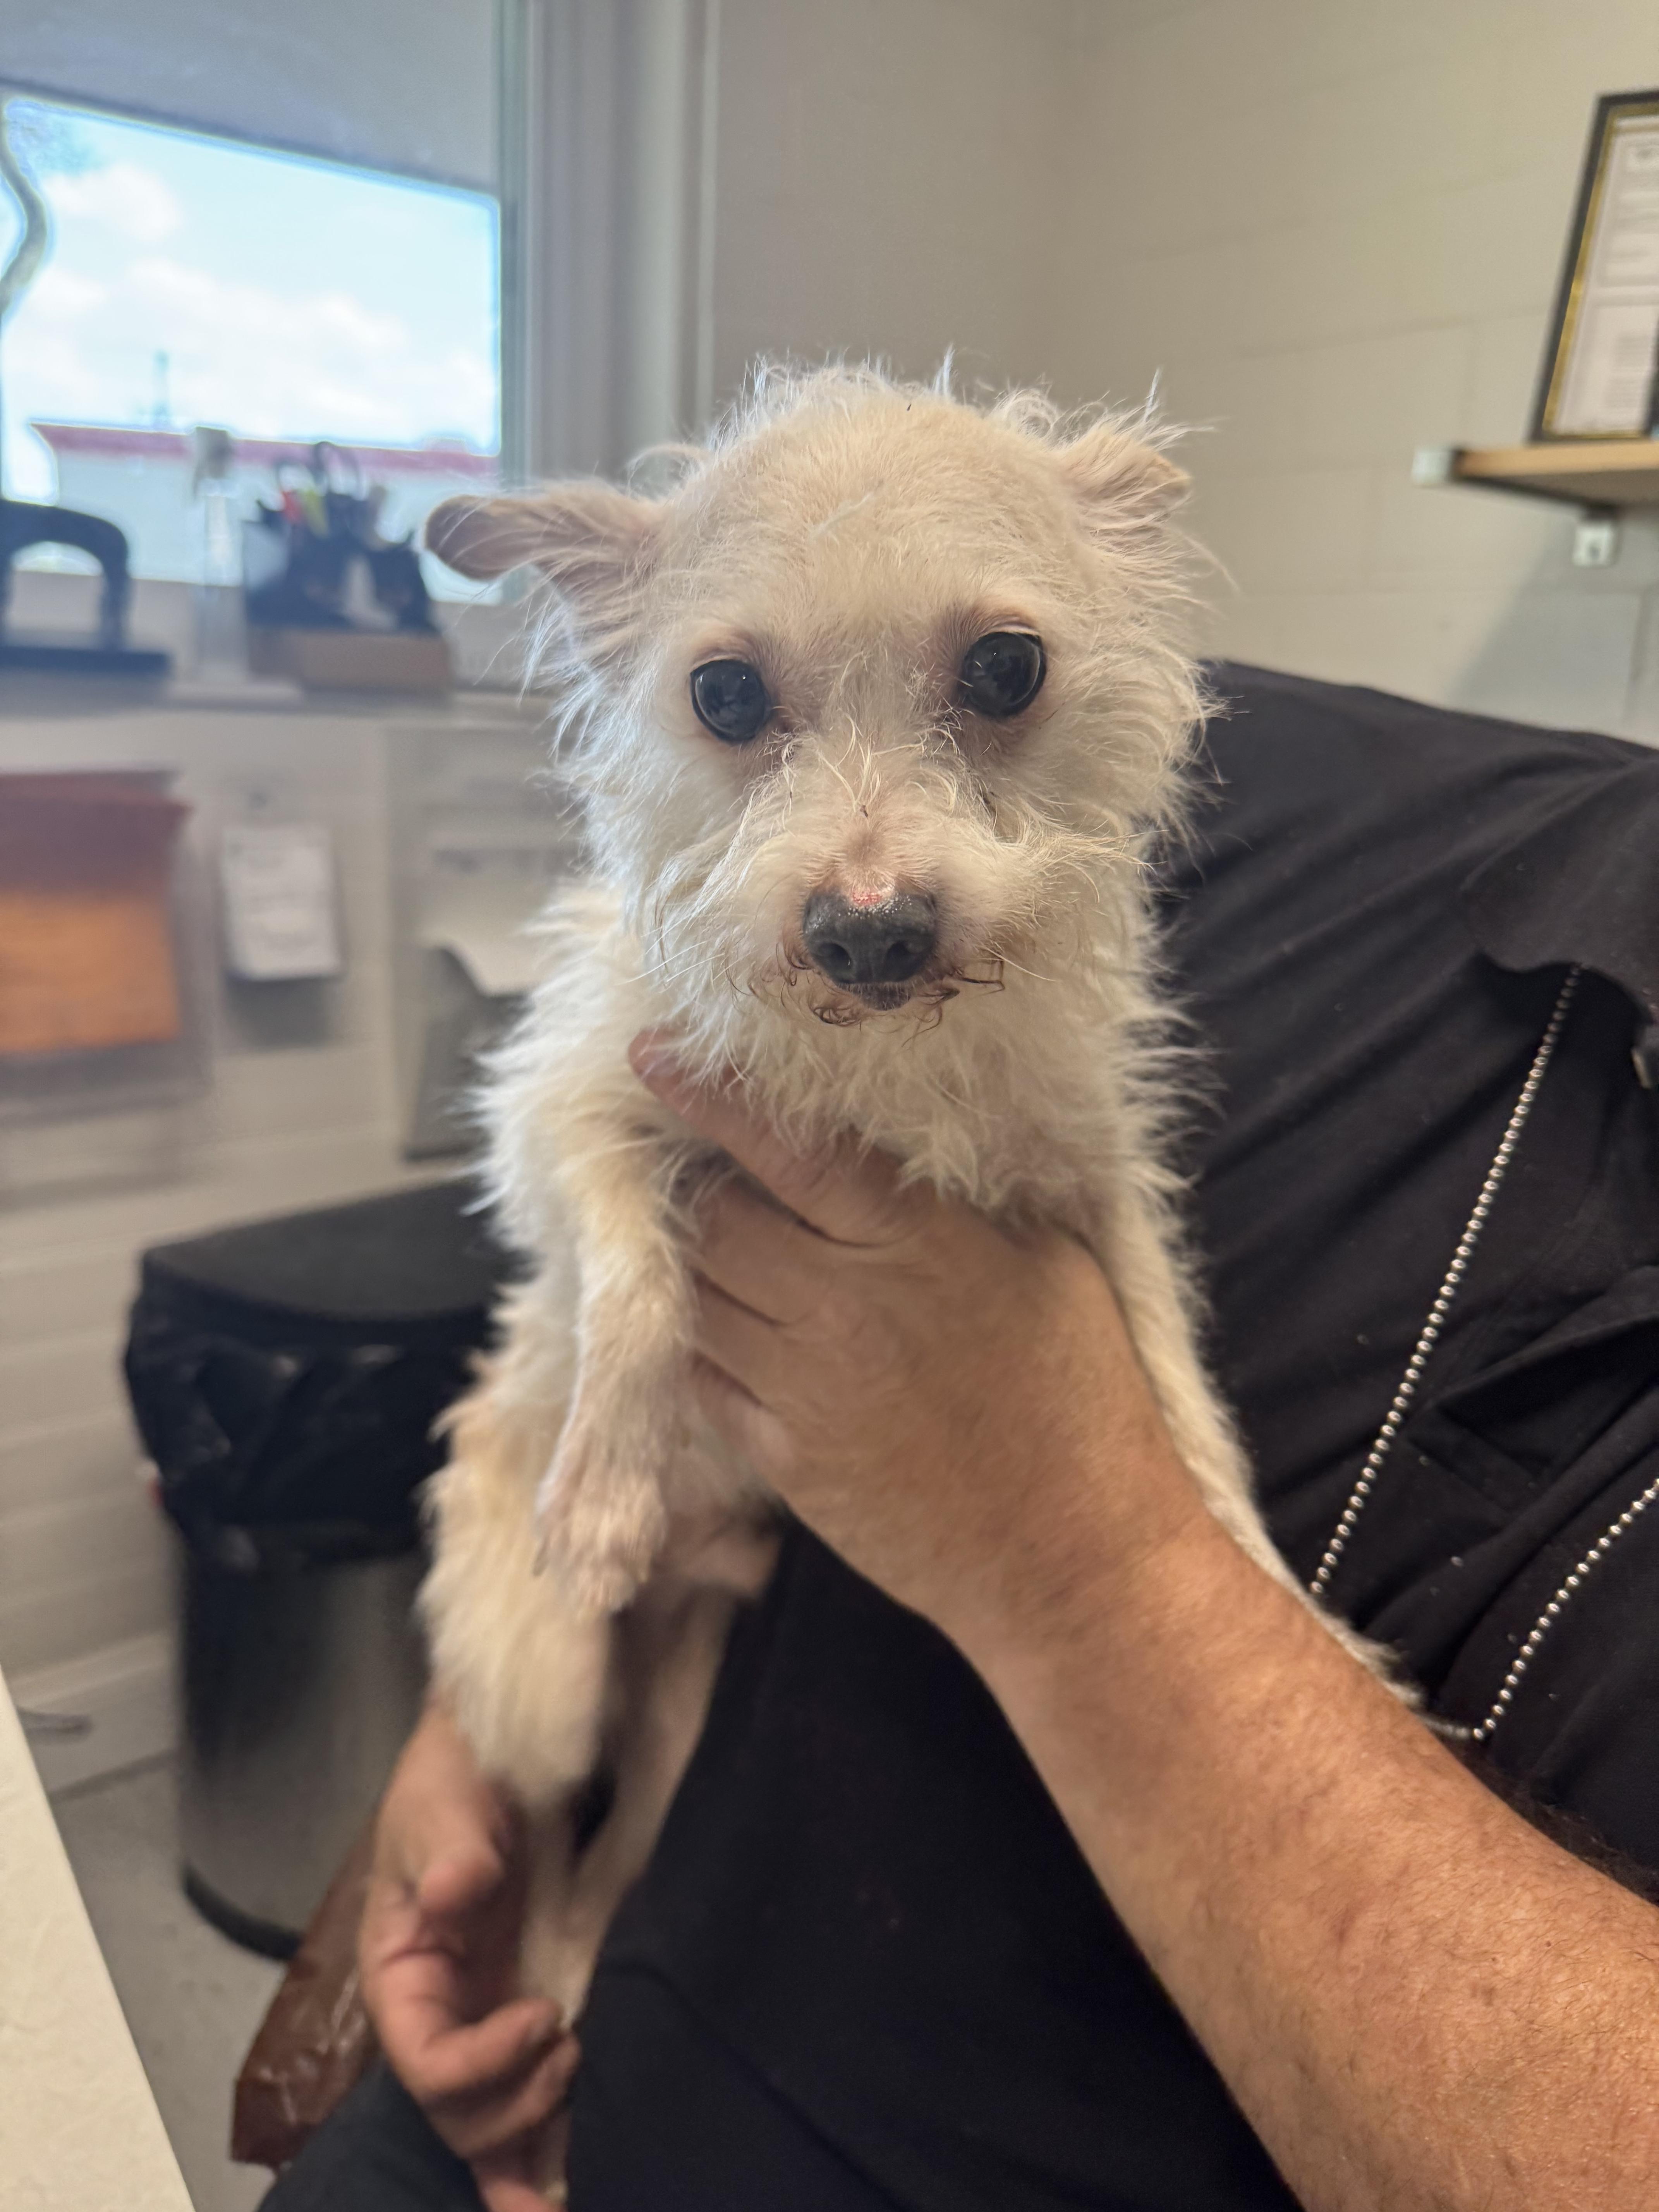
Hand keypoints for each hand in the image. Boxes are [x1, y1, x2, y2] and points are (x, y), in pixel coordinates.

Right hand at [359, 1703, 577, 2211]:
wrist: (503, 1754)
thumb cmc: (458, 1774)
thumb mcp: (444, 1800)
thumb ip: (451, 1847)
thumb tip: (459, 1889)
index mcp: (400, 1975)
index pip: (424, 2062)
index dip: (480, 2064)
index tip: (542, 2016)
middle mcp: (436, 2012)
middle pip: (456, 2114)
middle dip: (512, 2106)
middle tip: (568, 2045)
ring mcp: (480, 2022)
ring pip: (488, 2127)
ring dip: (532, 2133)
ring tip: (576, 2071)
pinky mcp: (522, 2018)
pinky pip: (521, 2109)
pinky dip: (536, 2162)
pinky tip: (556, 2201)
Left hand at [632, 1038, 1207, 1658]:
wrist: (1076, 1555)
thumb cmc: (1081, 1392)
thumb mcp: (1046, 1262)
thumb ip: (957, 1198)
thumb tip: (891, 1129)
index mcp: (918, 1243)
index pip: (788, 1150)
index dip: (711, 1097)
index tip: (652, 1054)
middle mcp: (846, 1307)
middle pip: (717, 1219)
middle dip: (692, 1180)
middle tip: (684, 1155)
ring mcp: (806, 1389)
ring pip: (696, 1296)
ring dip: (688, 1259)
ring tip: (698, 1233)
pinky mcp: (786, 1459)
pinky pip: (703, 1379)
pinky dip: (698, 1342)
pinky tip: (720, 1321)